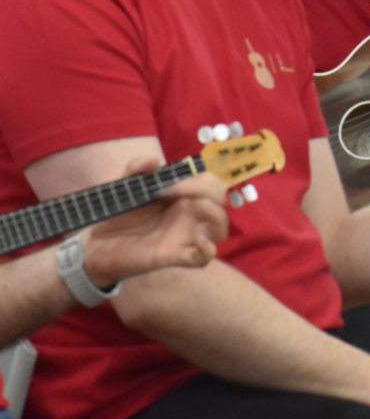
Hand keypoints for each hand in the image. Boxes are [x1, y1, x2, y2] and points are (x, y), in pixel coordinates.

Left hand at [81, 158, 227, 286]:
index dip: (198, 180)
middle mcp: (189, 214)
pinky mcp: (177, 256)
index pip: (209, 182)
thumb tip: (154, 161)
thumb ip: (136, 167)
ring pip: (221, 229)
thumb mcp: (125, 185)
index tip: (171, 184)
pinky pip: (204, 257)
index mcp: (183, 195)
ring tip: (198, 210)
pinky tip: (196, 243)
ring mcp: (186, 235)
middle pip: (220, 200)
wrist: (100, 242)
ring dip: (216, 218)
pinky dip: (206, 251)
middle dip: (212, 192)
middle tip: (180, 192)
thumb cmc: (119, 212)